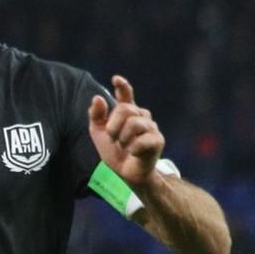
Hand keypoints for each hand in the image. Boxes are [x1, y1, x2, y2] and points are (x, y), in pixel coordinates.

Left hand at [87, 75, 166, 190]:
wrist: (127, 174)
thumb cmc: (115, 152)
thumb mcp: (99, 134)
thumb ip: (96, 116)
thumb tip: (97, 98)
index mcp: (128, 112)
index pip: (126, 95)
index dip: (122, 86)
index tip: (115, 79)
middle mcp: (142, 116)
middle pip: (125, 109)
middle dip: (113, 126)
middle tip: (114, 139)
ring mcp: (152, 127)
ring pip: (134, 124)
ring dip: (123, 138)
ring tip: (124, 146)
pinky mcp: (157, 140)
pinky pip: (141, 140)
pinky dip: (132, 148)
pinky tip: (133, 153)